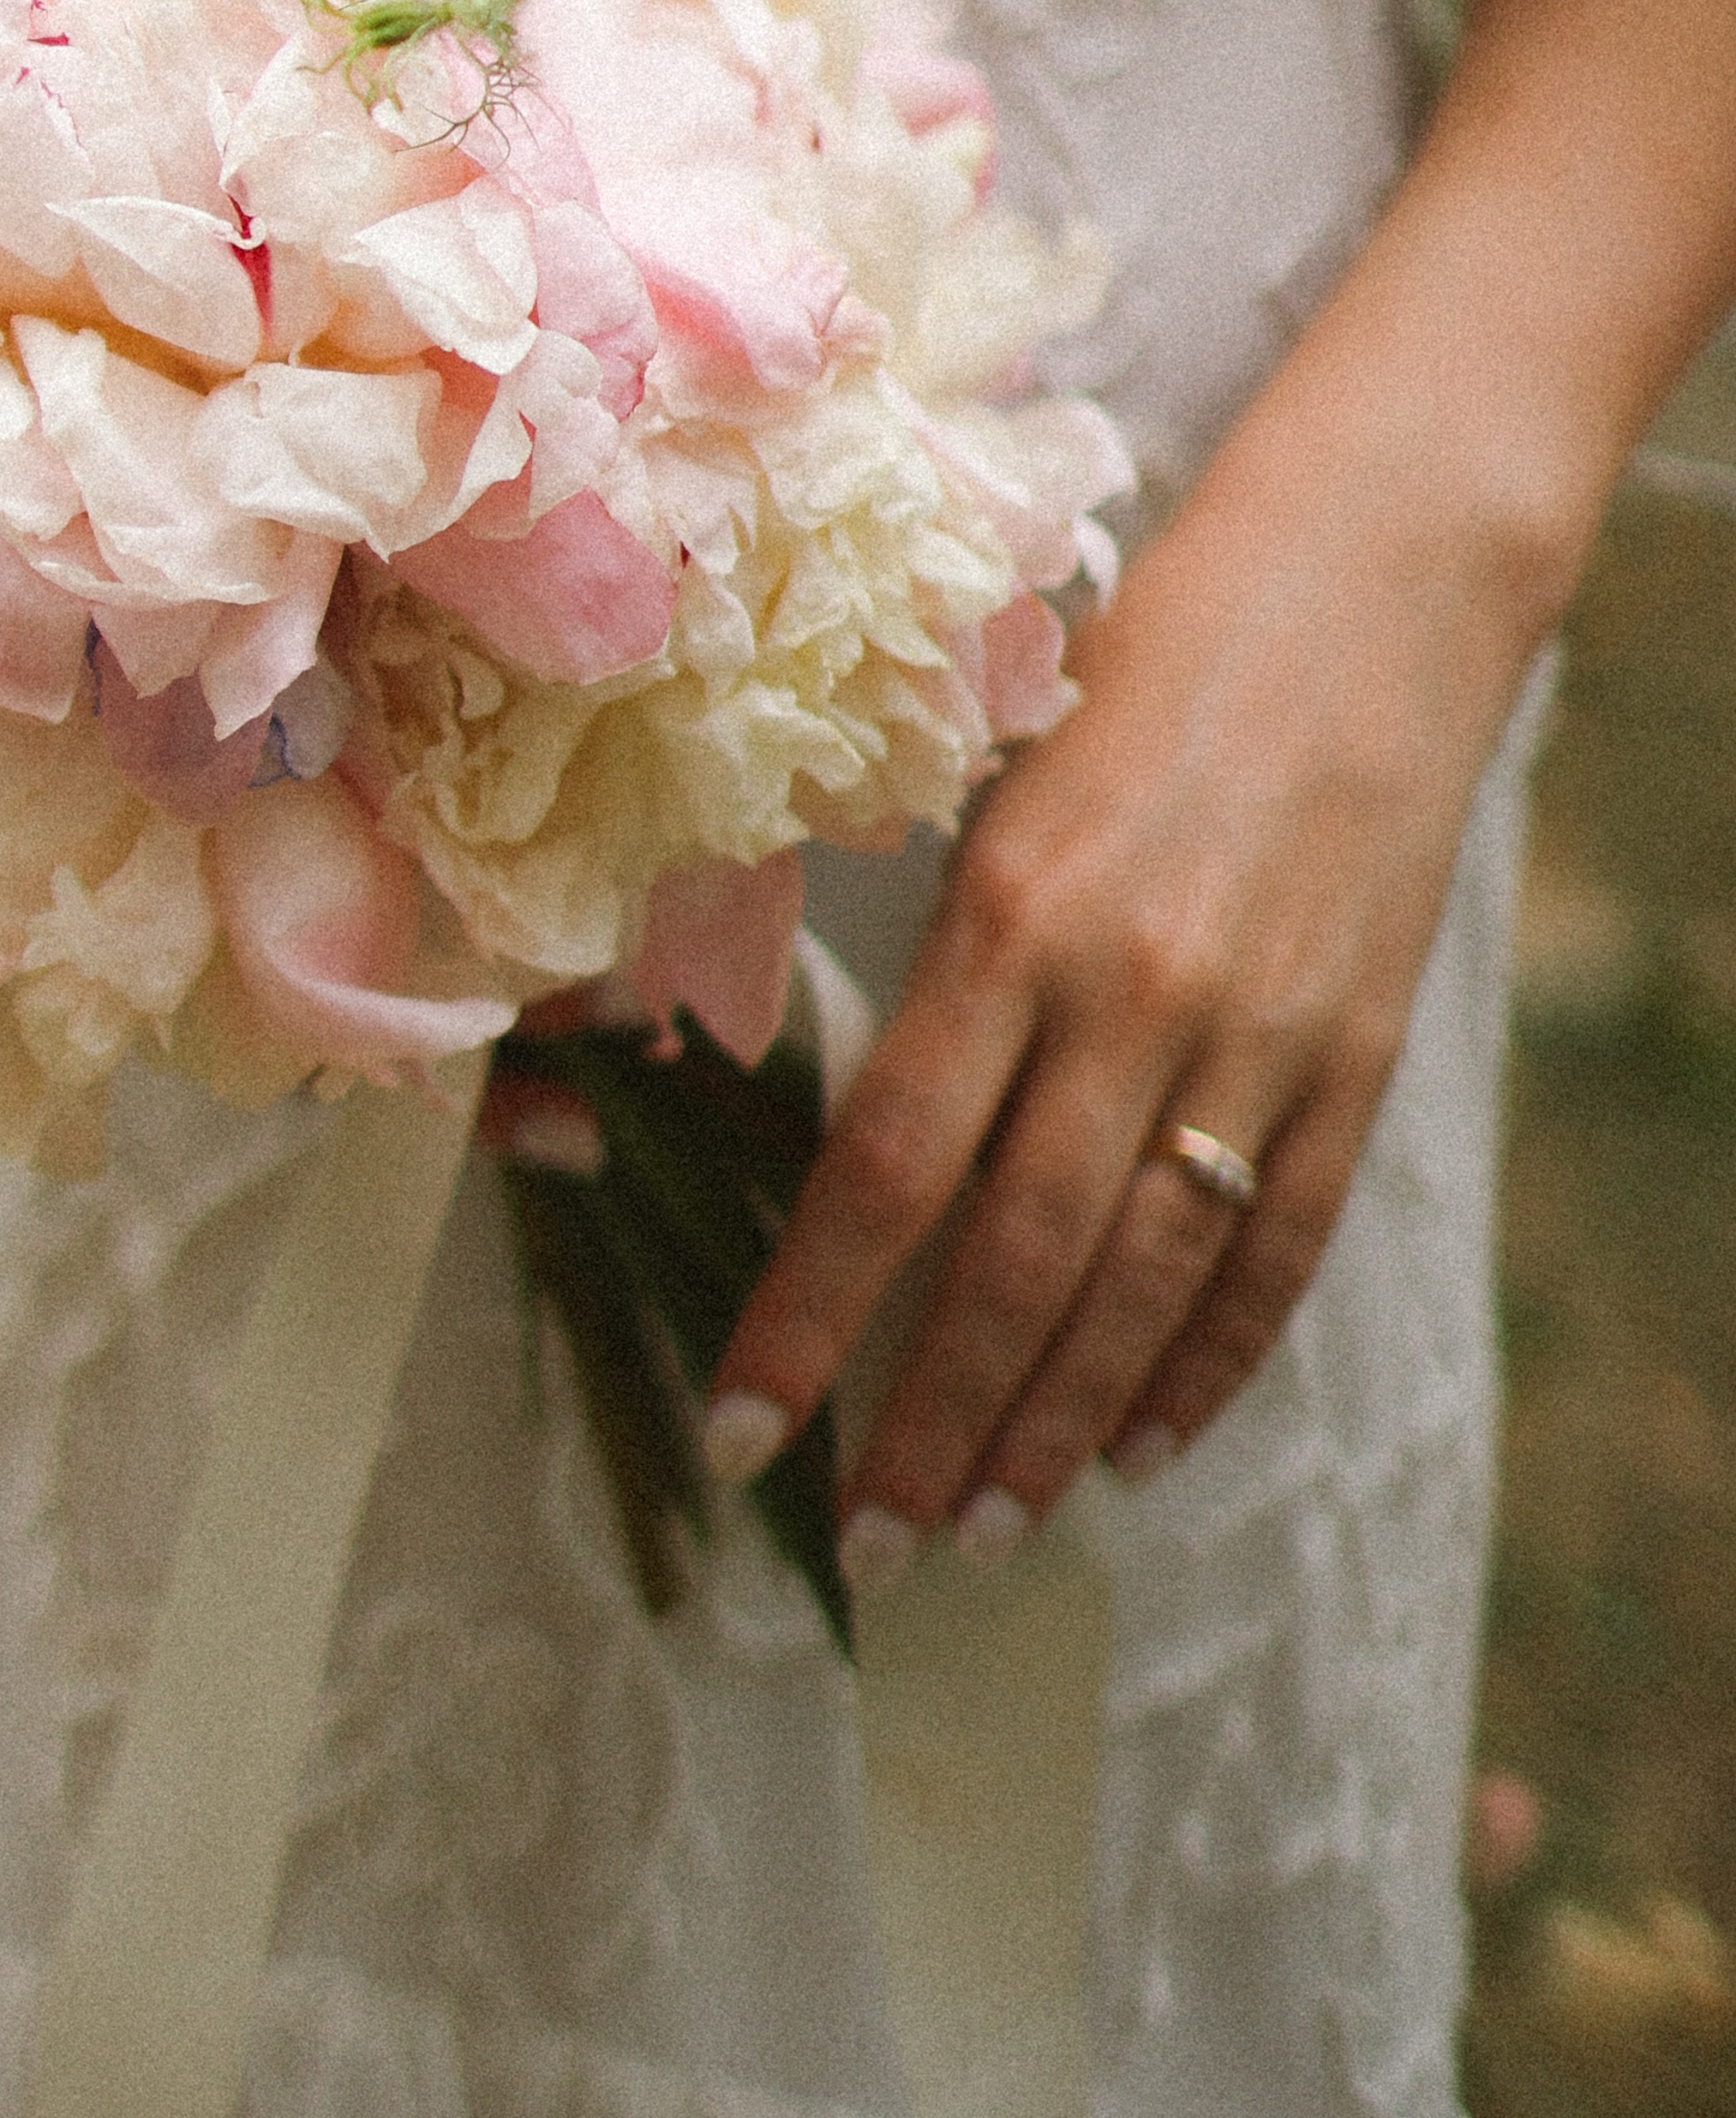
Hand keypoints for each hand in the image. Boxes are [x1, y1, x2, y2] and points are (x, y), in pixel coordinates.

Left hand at [698, 413, 1544, 1575]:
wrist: (1370, 576)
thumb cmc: (1145, 650)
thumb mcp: (992, 770)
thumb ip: (934, 943)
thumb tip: (842, 1104)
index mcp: (1011, 914)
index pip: (886, 1167)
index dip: (810, 1315)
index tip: (746, 1430)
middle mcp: (1132, 994)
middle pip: (1011, 1262)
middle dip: (927, 1419)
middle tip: (867, 1541)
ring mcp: (1258, 1036)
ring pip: (1141, 1284)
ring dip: (1056, 1423)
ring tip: (984, 1522)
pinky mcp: (1359, 1054)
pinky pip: (1276, 1248)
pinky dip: (1209, 1361)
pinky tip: (1147, 1443)